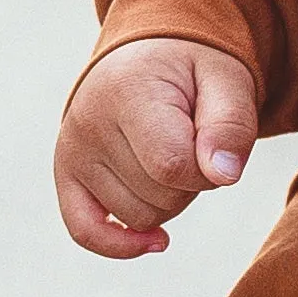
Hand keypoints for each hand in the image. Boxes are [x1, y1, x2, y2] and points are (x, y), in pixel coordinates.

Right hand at [55, 37, 259, 257]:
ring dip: (168, 199)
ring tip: (170, 152)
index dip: (207, 169)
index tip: (214, 141)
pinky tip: (156, 241)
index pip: (173, 167)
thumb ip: (232, 125)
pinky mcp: (66, 172)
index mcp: (127, 91)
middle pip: (158, 198)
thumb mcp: (227, 80)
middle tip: (193, 140)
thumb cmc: (192, 69)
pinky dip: (121, 244)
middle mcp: (88, 122)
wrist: (148, 52)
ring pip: (137, 218)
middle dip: (191, 181)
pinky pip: (85, 231)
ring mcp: (72, 151)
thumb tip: (222, 176)